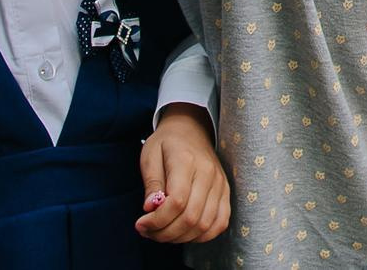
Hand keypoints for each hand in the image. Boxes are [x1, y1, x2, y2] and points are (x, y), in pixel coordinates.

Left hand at [137, 104, 232, 242]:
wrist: (191, 128)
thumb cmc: (167, 143)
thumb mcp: (150, 155)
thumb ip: (151, 182)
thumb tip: (150, 209)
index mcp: (186, 161)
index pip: (176, 202)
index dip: (157, 220)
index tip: (140, 223)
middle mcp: (208, 174)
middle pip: (191, 217)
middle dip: (165, 232)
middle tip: (148, 232)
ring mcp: (220, 184)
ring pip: (205, 224)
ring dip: (181, 237)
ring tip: (162, 233)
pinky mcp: (225, 192)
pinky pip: (220, 223)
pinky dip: (202, 235)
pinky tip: (184, 233)